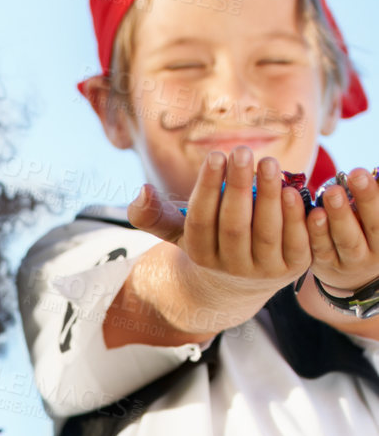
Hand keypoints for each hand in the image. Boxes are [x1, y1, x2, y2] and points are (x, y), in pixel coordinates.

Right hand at [131, 150, 310, 292]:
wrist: (241, 284)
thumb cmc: (210, 240)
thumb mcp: (178, 232)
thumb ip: (154, 214)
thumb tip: (141, 191)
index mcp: (201, 255)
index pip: (201, 221)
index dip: (209, 188)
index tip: (216, 155)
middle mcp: (231, 267)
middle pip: (234, 227)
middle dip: (238, 187)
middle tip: (242, 151)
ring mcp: (263, 271)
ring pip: (266, 233)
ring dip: (268, 196)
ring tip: (268, 162)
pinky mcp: (293, 268)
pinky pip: (295, 242)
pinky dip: (294, 217)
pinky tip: (291, 190)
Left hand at [306, 169, 378, 295]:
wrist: (350, 276)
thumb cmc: (365, 233)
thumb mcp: (373, 220)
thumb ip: (373, 200)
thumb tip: (375, 173)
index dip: (375, 197)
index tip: (365, 173)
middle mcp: (370, 253)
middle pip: (371, 226)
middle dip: (364, 200)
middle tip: (355, 175)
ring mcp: (347, 262)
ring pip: (343, 240)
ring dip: (337, 216)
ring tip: (331, 193)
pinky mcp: (324, 266)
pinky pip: (320, 249)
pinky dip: (315, 231)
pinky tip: (311, 214)